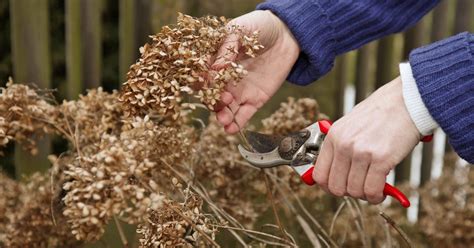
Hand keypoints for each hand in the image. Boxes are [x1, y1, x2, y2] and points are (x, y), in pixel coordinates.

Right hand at [212, 10, 299, 133]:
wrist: (286, 34)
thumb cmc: (258, 27)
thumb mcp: (239, 31)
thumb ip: (226, 48)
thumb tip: (216, 67)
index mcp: (215, 62)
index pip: (203, 76)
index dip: (203, 81)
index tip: (207, 82)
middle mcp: (224, 80)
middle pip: (212, 96)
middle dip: (214, 101)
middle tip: (223, 100)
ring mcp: (239, 91)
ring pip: (225, 109)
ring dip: (222, 116)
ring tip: (224, 119)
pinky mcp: (254, 100)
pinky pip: (243, 115)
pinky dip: (237, 124)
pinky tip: (232, 130)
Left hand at [313, 77, 419, 203]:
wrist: (407, 101)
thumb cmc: (381, 114)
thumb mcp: (351, 125)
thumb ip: (341, 146)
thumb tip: (336, 173)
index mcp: (334, 137)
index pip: (319, 174)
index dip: (328, 187)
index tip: (340, 188)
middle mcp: (344, 145)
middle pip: (335, 187)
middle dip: (348, 193)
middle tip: (360, 188)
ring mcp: (361, 152)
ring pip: (355, 191)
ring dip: (365, 195)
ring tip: (373, 188)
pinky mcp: (381, 159)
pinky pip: (372, 190)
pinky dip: (376, 196)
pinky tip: (382, 192)